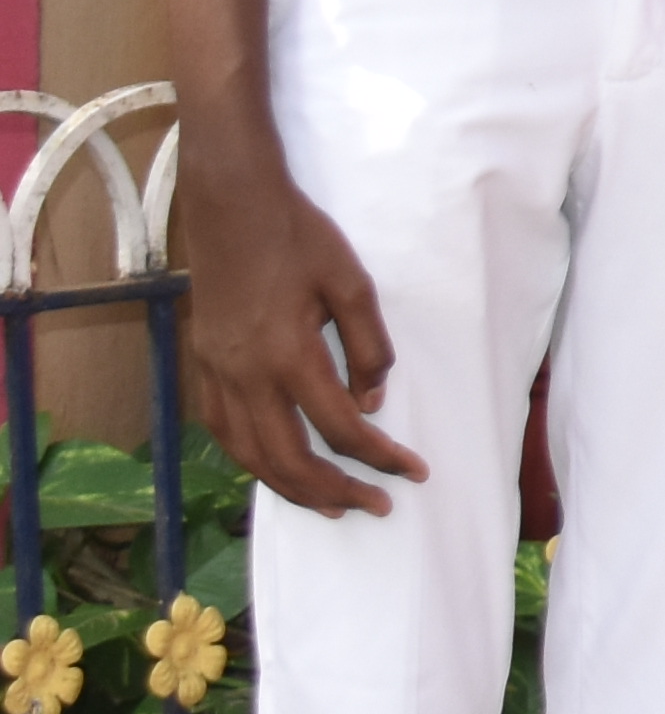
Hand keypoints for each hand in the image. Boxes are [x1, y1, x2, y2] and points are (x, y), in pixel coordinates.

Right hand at [182, 150, 420, 518]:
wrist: (233, 206)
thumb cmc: (300, 238)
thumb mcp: (353, 285)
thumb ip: (368, 349)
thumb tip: (371, 403)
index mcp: (290, 356)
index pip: (340, 429)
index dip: (380, 457)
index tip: (413, 471)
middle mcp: (247, 376)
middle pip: (290, 459)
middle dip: (336, 491)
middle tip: (376, 507)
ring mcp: (217, 375)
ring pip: (250, 455)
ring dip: (291, 488)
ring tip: (329, 506)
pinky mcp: (202, 367)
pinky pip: (225, 433)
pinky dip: (252, 460)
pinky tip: (276, 467)